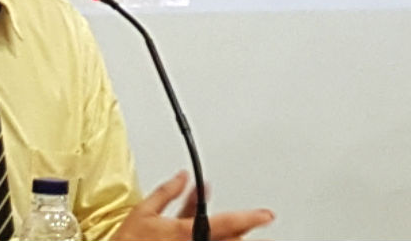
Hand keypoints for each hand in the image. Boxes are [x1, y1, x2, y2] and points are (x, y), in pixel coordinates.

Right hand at [111, 171, 273, 240]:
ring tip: (241, 228)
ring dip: (232, 235)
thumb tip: (182, 176)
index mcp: (185, 232)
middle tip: (259, 222)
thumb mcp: (143, 212)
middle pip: (230, 239)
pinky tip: (212, 231)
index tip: (267, 215)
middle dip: (244, 230)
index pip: (227, 223)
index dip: (250, 218)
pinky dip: (215, 238)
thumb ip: (166, 192)